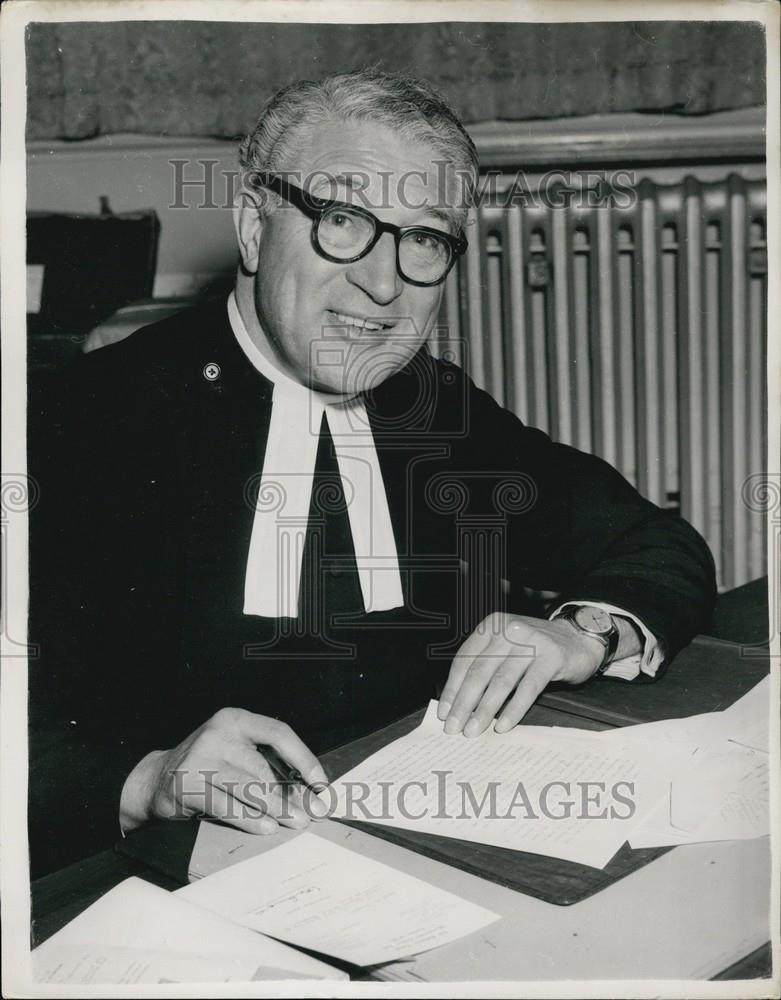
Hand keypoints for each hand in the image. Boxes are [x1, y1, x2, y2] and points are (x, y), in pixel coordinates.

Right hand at [119, 708, 328, 834]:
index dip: (304, 758)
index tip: (320, 783)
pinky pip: (225, 805)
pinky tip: (265, 828)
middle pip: (263, 766)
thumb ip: (266, 764)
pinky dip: (249, 819)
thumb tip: (307, 792)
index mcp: (235, 720)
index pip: (278, 733)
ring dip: (275, 809)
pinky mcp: (185, 784)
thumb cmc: (207, 766)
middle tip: (310, 815)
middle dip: (290, 795)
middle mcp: (217, 733)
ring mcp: (199, 757)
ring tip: (293, 822)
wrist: (156, 779)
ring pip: (247, 787)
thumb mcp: (236, 752)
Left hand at [437, 612, 603, 736]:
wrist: (578, 638)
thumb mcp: (505, 648)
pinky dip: (513, 710)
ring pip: (501, 681)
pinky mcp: (551, 657)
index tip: (444, 713)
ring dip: (485, 710)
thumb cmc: (534, 649)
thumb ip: (484, 666)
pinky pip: (528, 688)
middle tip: (454, 728)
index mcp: (490, 626)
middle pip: (479, 672)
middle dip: (464, 703)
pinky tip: (503, 725)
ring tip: (474, 730)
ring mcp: (531, 641)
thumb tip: (457, 703)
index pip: (464, 660)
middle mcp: (508, 630)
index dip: (452, 688)